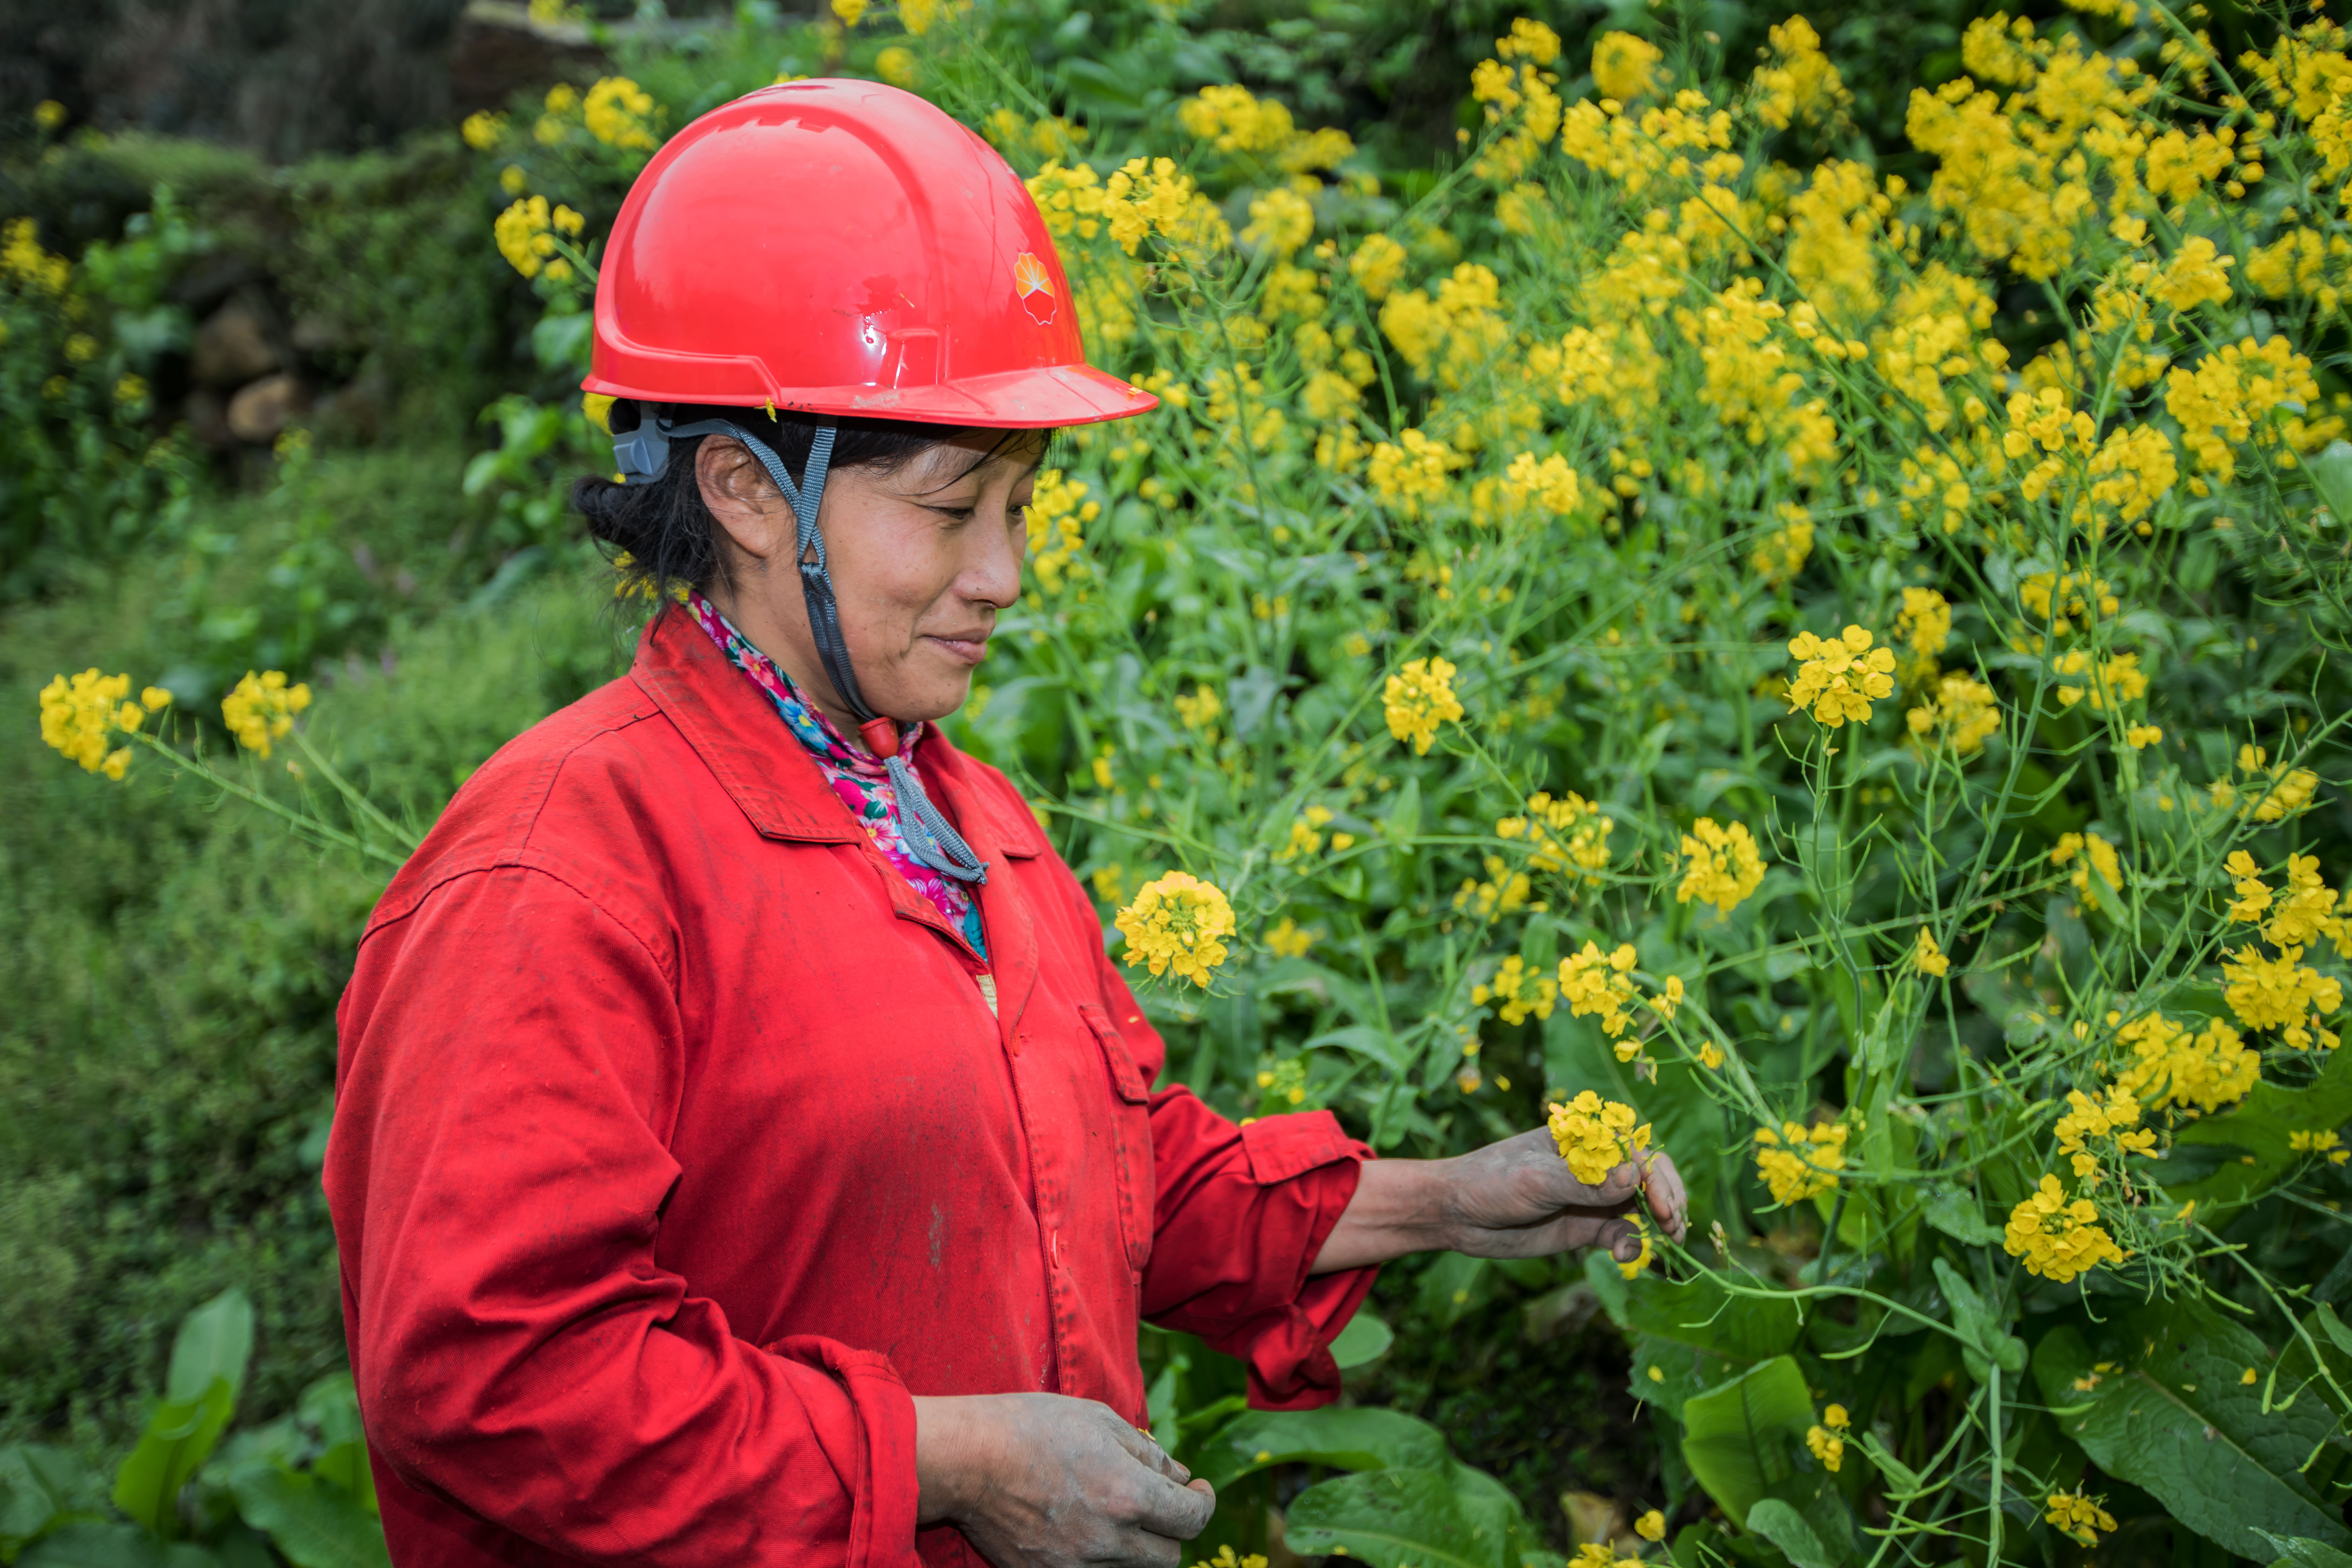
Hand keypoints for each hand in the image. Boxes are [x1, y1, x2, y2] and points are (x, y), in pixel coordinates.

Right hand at [913, 1392, 1215, 1567]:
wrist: (966, 1459)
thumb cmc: (1031, 1428)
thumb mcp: (1098, 1420)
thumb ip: (1146, 1453)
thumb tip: (1179, 1476)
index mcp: (1126, 1495)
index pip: (1191, 1519)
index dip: (1202, 1502)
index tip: (1196, 1489)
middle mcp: (1108, 1541)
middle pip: (1169, 1557)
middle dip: (1171, 1529)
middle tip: (1159, 1503)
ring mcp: (1076, 1566)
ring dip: (1139, 1548)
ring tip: (1119, 1515)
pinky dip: (1102, 1560)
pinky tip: (1088, 1532)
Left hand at [1311, 1128, 1687, 1273]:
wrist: (1458, 1215)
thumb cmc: (1491, 1182)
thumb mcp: (1536, 1181)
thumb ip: (1584, 1184)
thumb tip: (1632, 1179)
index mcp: (1584, 1138)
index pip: (1636, 1150)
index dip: (1656, 1176)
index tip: (1662, 1205)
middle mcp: (1595, 1165)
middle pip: (1649, 1177)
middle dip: (1667, 1198)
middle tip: (1672, 1225)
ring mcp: (1593, 1197)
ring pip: (1642, 1207)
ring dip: (1657, 1223)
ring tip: (1663, 1241)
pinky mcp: (1586, 1226)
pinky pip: (1622, 1233)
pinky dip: (1630, 1243)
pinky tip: (1623, 1255)